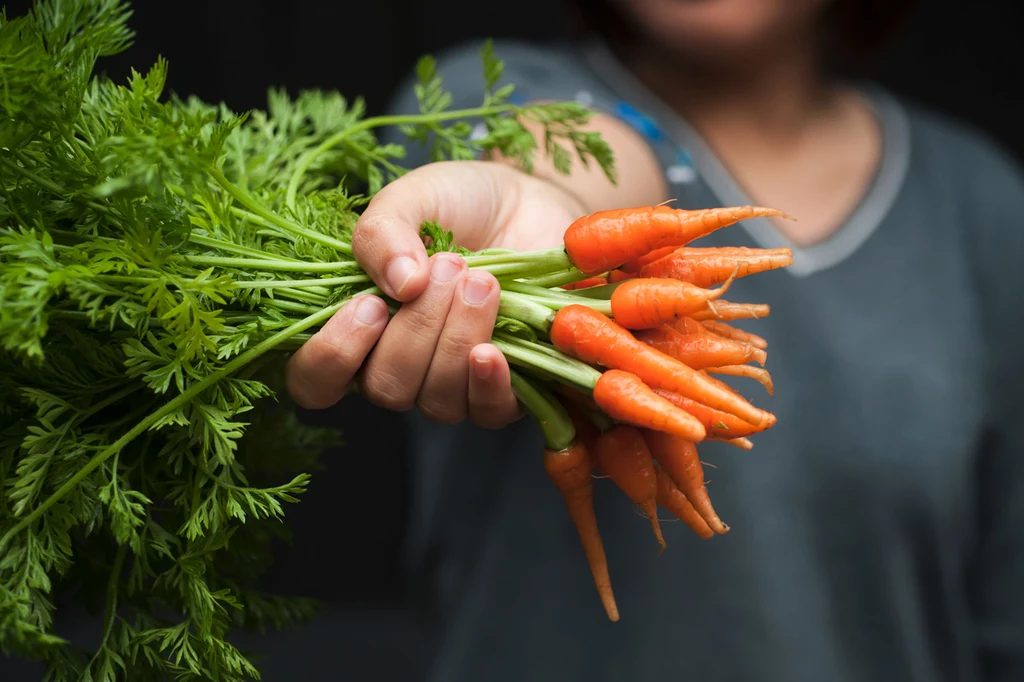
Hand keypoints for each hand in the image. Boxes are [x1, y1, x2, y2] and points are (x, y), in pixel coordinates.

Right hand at [284, 160, 585, 427]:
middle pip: (386, 387)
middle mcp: (398, 366)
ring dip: (456, 339)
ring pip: (437, 399)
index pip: (316, 380)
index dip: (334, 356)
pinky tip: (492, 350)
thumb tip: (400, 285)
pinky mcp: (504, 387)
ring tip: (482, 280)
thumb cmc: (459, 203)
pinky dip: (488, 385)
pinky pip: (488, 412)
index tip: (369, 304)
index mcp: (357, 328)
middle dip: (416, 329)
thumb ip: (382, 234)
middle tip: (450, 265)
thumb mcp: (410, 199)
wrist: (530, 200)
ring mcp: (451, 383)